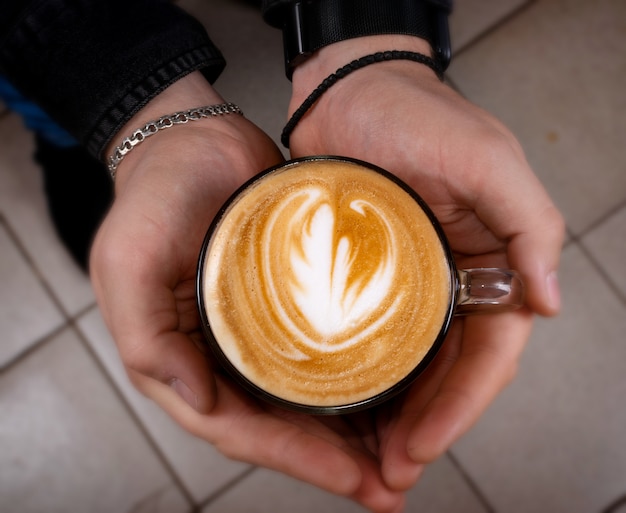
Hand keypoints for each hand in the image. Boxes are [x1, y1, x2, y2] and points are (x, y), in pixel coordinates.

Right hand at [89, 74, 406, 511]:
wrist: (195, 139)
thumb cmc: (155, 193)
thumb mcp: (127, 258)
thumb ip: (143, 335)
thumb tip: (193, 399)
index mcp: (182, 357)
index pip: (238, 427)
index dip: (295, 459)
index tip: (351, 480)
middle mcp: (222, 354)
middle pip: (280, 425)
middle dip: (332, 463)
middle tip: (388, 489)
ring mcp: (258, 331)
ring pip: (307, 398)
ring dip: (352, 435)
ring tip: (401, 461)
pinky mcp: (289, 304)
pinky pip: (323, 353)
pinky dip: (354, 381)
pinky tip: (392, 395)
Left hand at [287, 36, 564, 490]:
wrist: (348, 91)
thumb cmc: (415, 115)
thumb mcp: (484, 159)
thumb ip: (527, 224)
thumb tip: (549, 299)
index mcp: (489, 262)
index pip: (486, 353)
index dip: (460, 406)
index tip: (421, 446)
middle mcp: (451, 280)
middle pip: (447, 370)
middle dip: (426, 424)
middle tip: (391, 472)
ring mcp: (406, 282)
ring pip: (410, 363)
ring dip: (396, 413)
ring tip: (370, 460)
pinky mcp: (362, 276)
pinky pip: (368, 336)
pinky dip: (365, 375)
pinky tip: (347, 407)